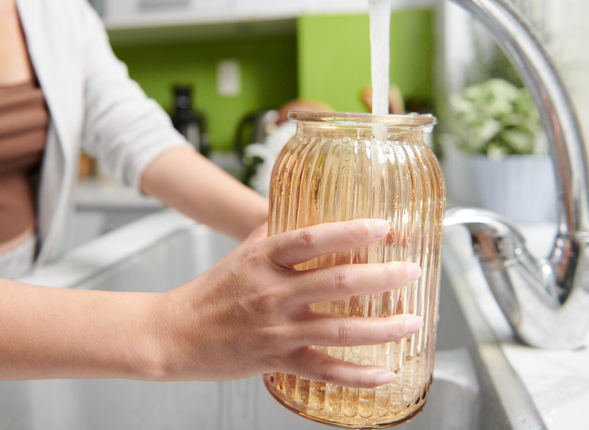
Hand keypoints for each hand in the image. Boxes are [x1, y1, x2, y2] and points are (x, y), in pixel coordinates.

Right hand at [157, 219, 422, 387]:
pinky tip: (385, 373)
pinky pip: (324, 369)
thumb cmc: (209, 292)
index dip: (352, 231)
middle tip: (412, 272)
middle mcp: (273, 293)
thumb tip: (305, 213)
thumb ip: (273, 234)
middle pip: (338, 282)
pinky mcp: (275, 360)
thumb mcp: (240, 255)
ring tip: (414, 321)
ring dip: (383, 327)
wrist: (174, 334)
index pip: (313, 238)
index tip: (385, 228)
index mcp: (264, 260)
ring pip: (340, 328)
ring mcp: (276, 329)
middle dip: (384, 277)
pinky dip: (357, 375)